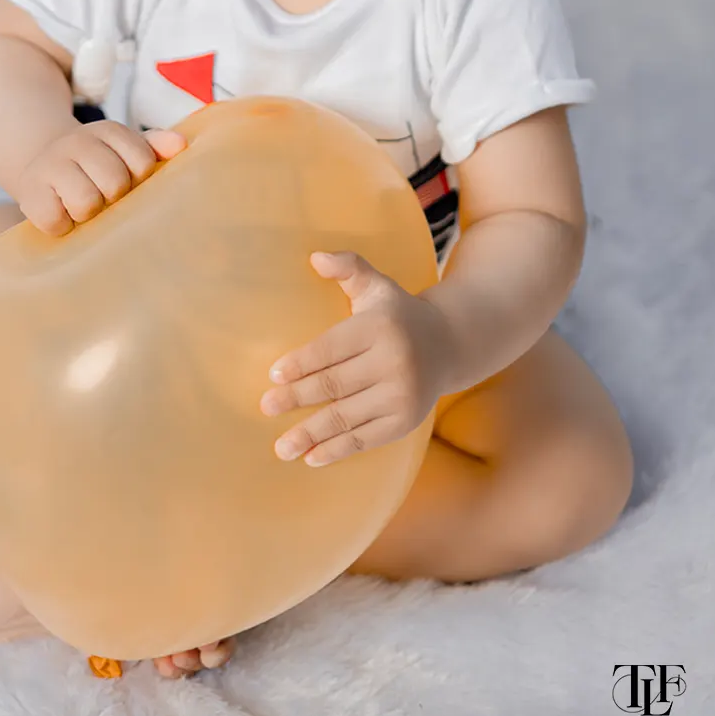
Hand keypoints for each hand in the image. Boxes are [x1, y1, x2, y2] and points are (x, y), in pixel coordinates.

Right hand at [16, 120, 185, 235]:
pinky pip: (56, 221)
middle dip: (112, 199)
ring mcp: (50, 166)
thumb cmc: (95, 165)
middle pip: (115, 184)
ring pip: (86, 203)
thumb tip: (180, 146)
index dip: (138, 181)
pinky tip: (62, 215)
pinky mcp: (29, 194)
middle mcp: (77, 142)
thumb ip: (153, 147)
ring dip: (87, 214)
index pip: (142, 163)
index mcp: (108, 131)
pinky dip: (62, 226)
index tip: (127, 182)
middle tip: (102, 198)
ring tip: (82, 208)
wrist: (42, 165)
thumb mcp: (124, 150)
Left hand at [259, 251, 452, 465]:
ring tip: (281, 447)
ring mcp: (402, 396)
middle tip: (265, 407)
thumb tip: (315, 258)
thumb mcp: (376, 286)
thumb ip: (348, 267)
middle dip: (296, 397)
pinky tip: (311, 457)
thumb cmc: (396, 314)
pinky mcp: (406, 422)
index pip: (332, 348)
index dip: (301, 362)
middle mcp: (395, 363)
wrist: (448, 344)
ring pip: (347, 418)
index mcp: (381, 327)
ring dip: (310, 434)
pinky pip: (365, 439)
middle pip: (334, 384)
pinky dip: (337, 450)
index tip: (273, 375)